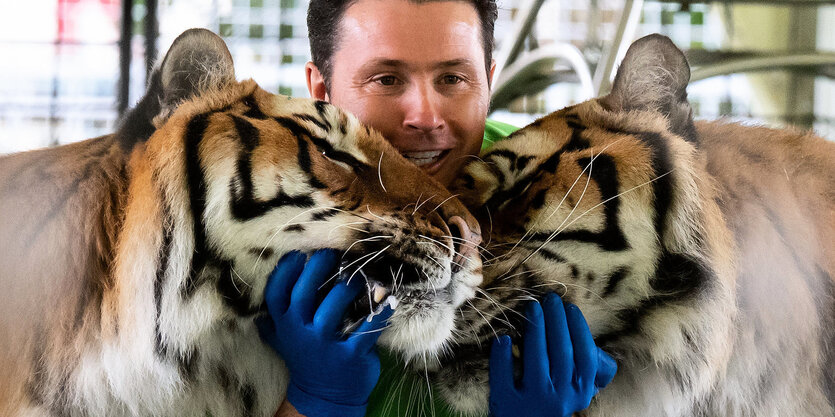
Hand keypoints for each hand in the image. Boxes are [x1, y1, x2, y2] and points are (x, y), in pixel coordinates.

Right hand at [256, 250, 392, 416]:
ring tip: (359, 276)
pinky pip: (366, 328)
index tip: (299, 253)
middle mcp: (301, 333)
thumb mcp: (283, 339)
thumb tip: (259, 289)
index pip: (276, 293)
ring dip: (348, 287)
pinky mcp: (350, 355)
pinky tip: (387, 299)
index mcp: (284, 325)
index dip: (285, 271)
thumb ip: (273, 316)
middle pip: (304, 293)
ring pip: (333, 307)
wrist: (324, 396)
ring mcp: (325, 345)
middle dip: (318, 267)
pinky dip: (379, 312)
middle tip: (333, 252)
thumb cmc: (306, 357)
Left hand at [488, 293, 616, 416]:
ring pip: (537, 359)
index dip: (579, 329)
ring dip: (535, 330)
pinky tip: (503, 338)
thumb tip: (581, 330)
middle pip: (562, 352)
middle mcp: (561, 397)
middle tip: (550, 299)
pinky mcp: (508, 404)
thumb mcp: (574, 388)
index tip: (570, 308)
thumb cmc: (552, 399)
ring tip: (532, 307)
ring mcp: (534, 401)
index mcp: (581, 391)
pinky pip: (505, 377)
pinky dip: (503, 357)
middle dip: (557, 320)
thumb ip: (582, 366)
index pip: (585, 356)